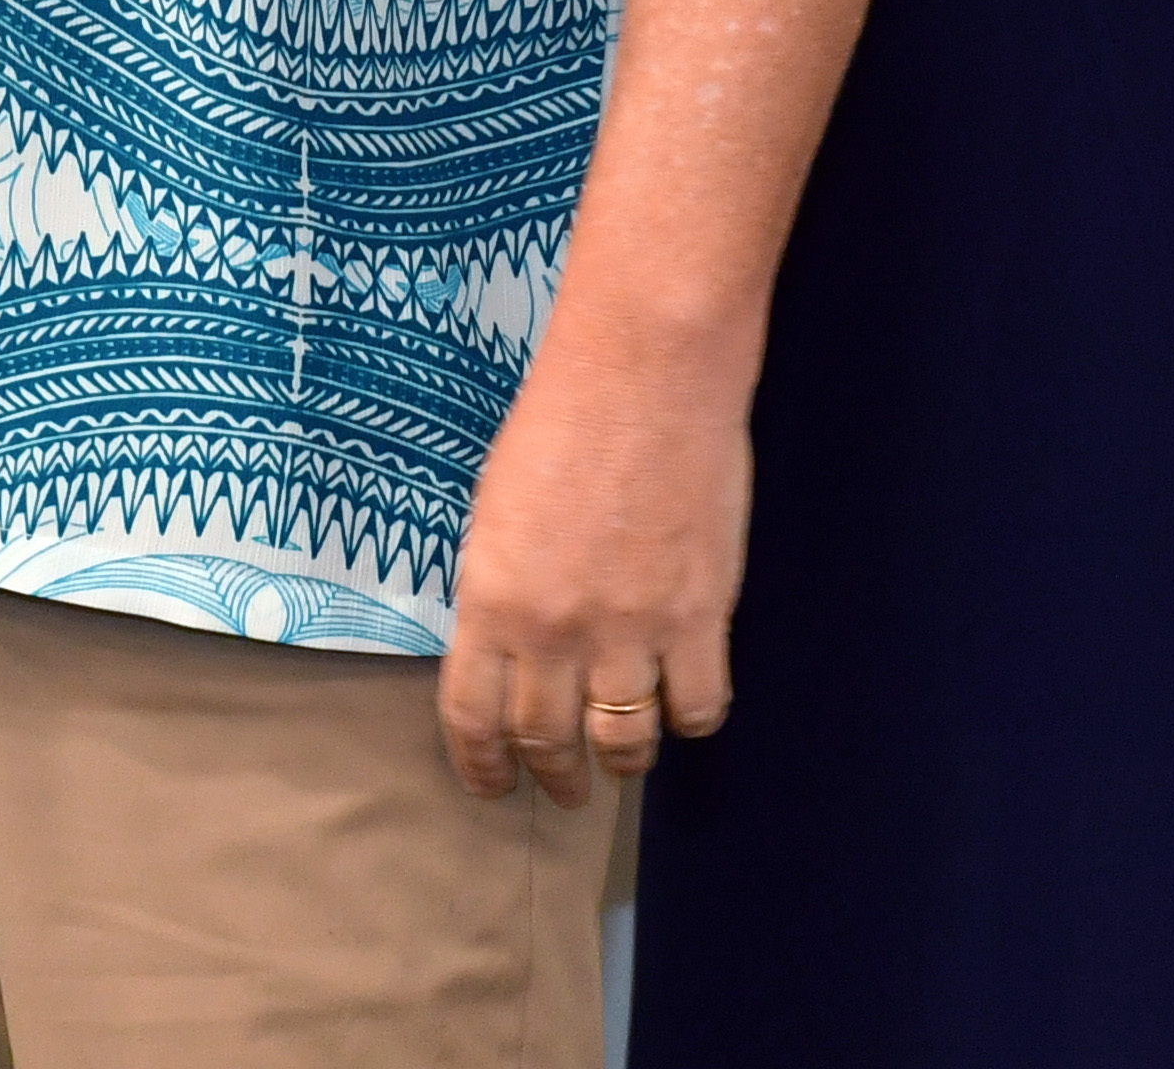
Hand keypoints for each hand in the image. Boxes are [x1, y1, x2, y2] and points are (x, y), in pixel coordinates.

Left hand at [438, 330, 750, 803]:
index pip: (474, 717)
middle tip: (564, 793)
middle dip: (554, 778)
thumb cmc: (560, 427)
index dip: (482, 766)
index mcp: (490, 601)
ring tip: (623, 767)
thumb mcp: (494, 515)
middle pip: (550, 741)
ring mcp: (630, 631)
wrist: (643, 379)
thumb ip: (498, 592)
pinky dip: (690, 720)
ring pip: (625, 741)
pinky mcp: (698, 618)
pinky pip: (697, 708)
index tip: (493, 787)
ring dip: (622, 764)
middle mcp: (554, 632)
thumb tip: (507, 651)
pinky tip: (682, 709)